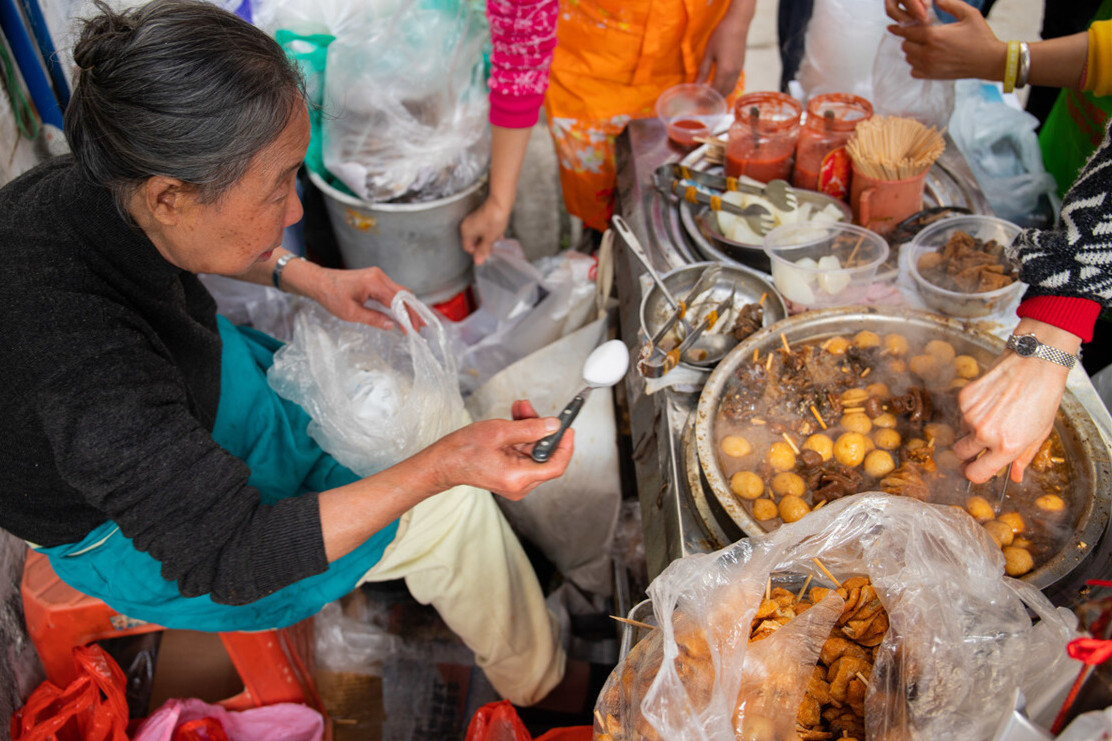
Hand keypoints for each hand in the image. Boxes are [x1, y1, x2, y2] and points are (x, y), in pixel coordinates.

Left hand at [313, 266, 422, 330]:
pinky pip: (392, 290)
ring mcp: (378, 276)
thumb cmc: (331, 296)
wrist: (318, 281)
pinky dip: (399, 302)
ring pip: (400, 291)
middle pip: (404, 294)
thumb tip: (391, 325)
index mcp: (373, 282)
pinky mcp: (375, 278)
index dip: (407, 316)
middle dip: (413, 311)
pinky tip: (403, 312)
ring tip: (415, 321)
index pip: (398, 301)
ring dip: (408, 306)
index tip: (411, 330)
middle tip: (420, 327)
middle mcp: (379, 276)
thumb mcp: (351, 313)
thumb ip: (373, 319)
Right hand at [427, 399, 573, 499]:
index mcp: (518, 477)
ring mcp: (515, 481)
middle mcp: (519, 485)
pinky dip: (522, 437)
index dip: (565, 446)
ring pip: (533, 452)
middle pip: (544, 456)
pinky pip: (524, 454)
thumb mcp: (499, 431)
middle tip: (532, 410)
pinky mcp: (510, 475)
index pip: (556, 465)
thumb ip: (530, 428)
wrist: (443, 462)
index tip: (567, 429)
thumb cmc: (463, 450)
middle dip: (541, 430)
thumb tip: (554, 426)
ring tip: (520, 409)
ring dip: (530, 430)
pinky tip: (516, 419)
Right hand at [460, 196, 511, 265]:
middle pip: (473, 241)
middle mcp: (467, 225)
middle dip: (483, 246)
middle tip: (493, 247)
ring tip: (497, 241)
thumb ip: (483, 250)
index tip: (487, 253)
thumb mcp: (489, 239)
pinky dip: (489, 232)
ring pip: (479, 235)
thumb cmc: (494, 219)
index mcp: (466, 232)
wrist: (500, 202)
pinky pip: (482, 228)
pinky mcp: (480, 216)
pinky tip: (498, 234)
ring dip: (487, 239)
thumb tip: (478, 261)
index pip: (468, 248)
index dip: (477, 252)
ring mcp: (473, 220)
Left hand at [697, 3, 750, 96]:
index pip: (714, 92)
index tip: (697, 103)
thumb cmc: (721, 36)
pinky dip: (725, 88)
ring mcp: (738, 70)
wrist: (738, 24)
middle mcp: (733, 74)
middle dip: (712, 100)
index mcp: (724, 72)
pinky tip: (717, 86)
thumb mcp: (709, 54)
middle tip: (701, 103)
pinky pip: (733, 83)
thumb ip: (703, 71)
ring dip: (719, 95)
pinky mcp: (740, 66)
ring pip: (729, 89)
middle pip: (723, 93)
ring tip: (708, 97)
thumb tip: (696, 85)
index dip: (705, 99)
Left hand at [886, 0, 1004, 80]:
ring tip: (925, 46)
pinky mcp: (932, 76)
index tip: (892, 27)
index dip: (899, 28)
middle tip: (920, 35)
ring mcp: (929, 66)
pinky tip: (927, 59)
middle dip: (910, 39)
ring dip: (913, 52)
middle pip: (905, 45)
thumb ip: (950, 4)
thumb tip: (935, 0)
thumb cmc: (980, 36)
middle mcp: (928, 53)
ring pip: (909, 58)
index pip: (907, 32)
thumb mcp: (969, 14)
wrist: (989, 61)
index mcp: (934, 36)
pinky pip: (914, 71)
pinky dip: (916, 65)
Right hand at [952, 352, 1070, 483]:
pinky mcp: (964, 397)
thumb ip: (1024, 457)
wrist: (1036, 362)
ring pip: (961, 430)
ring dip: (971, 427)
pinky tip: (990, 400)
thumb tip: (1015, 477)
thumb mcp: (1040, 432)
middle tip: (980, 444)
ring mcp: (971, 415)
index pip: (976, 473)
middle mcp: (985, 433)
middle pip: (960, 454)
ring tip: (993, 413)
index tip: (975, 469)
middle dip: (968, 452)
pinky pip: (961, 412)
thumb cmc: (1043, 396)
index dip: (973, 473)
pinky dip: (971, 410)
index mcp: (1007, 446)